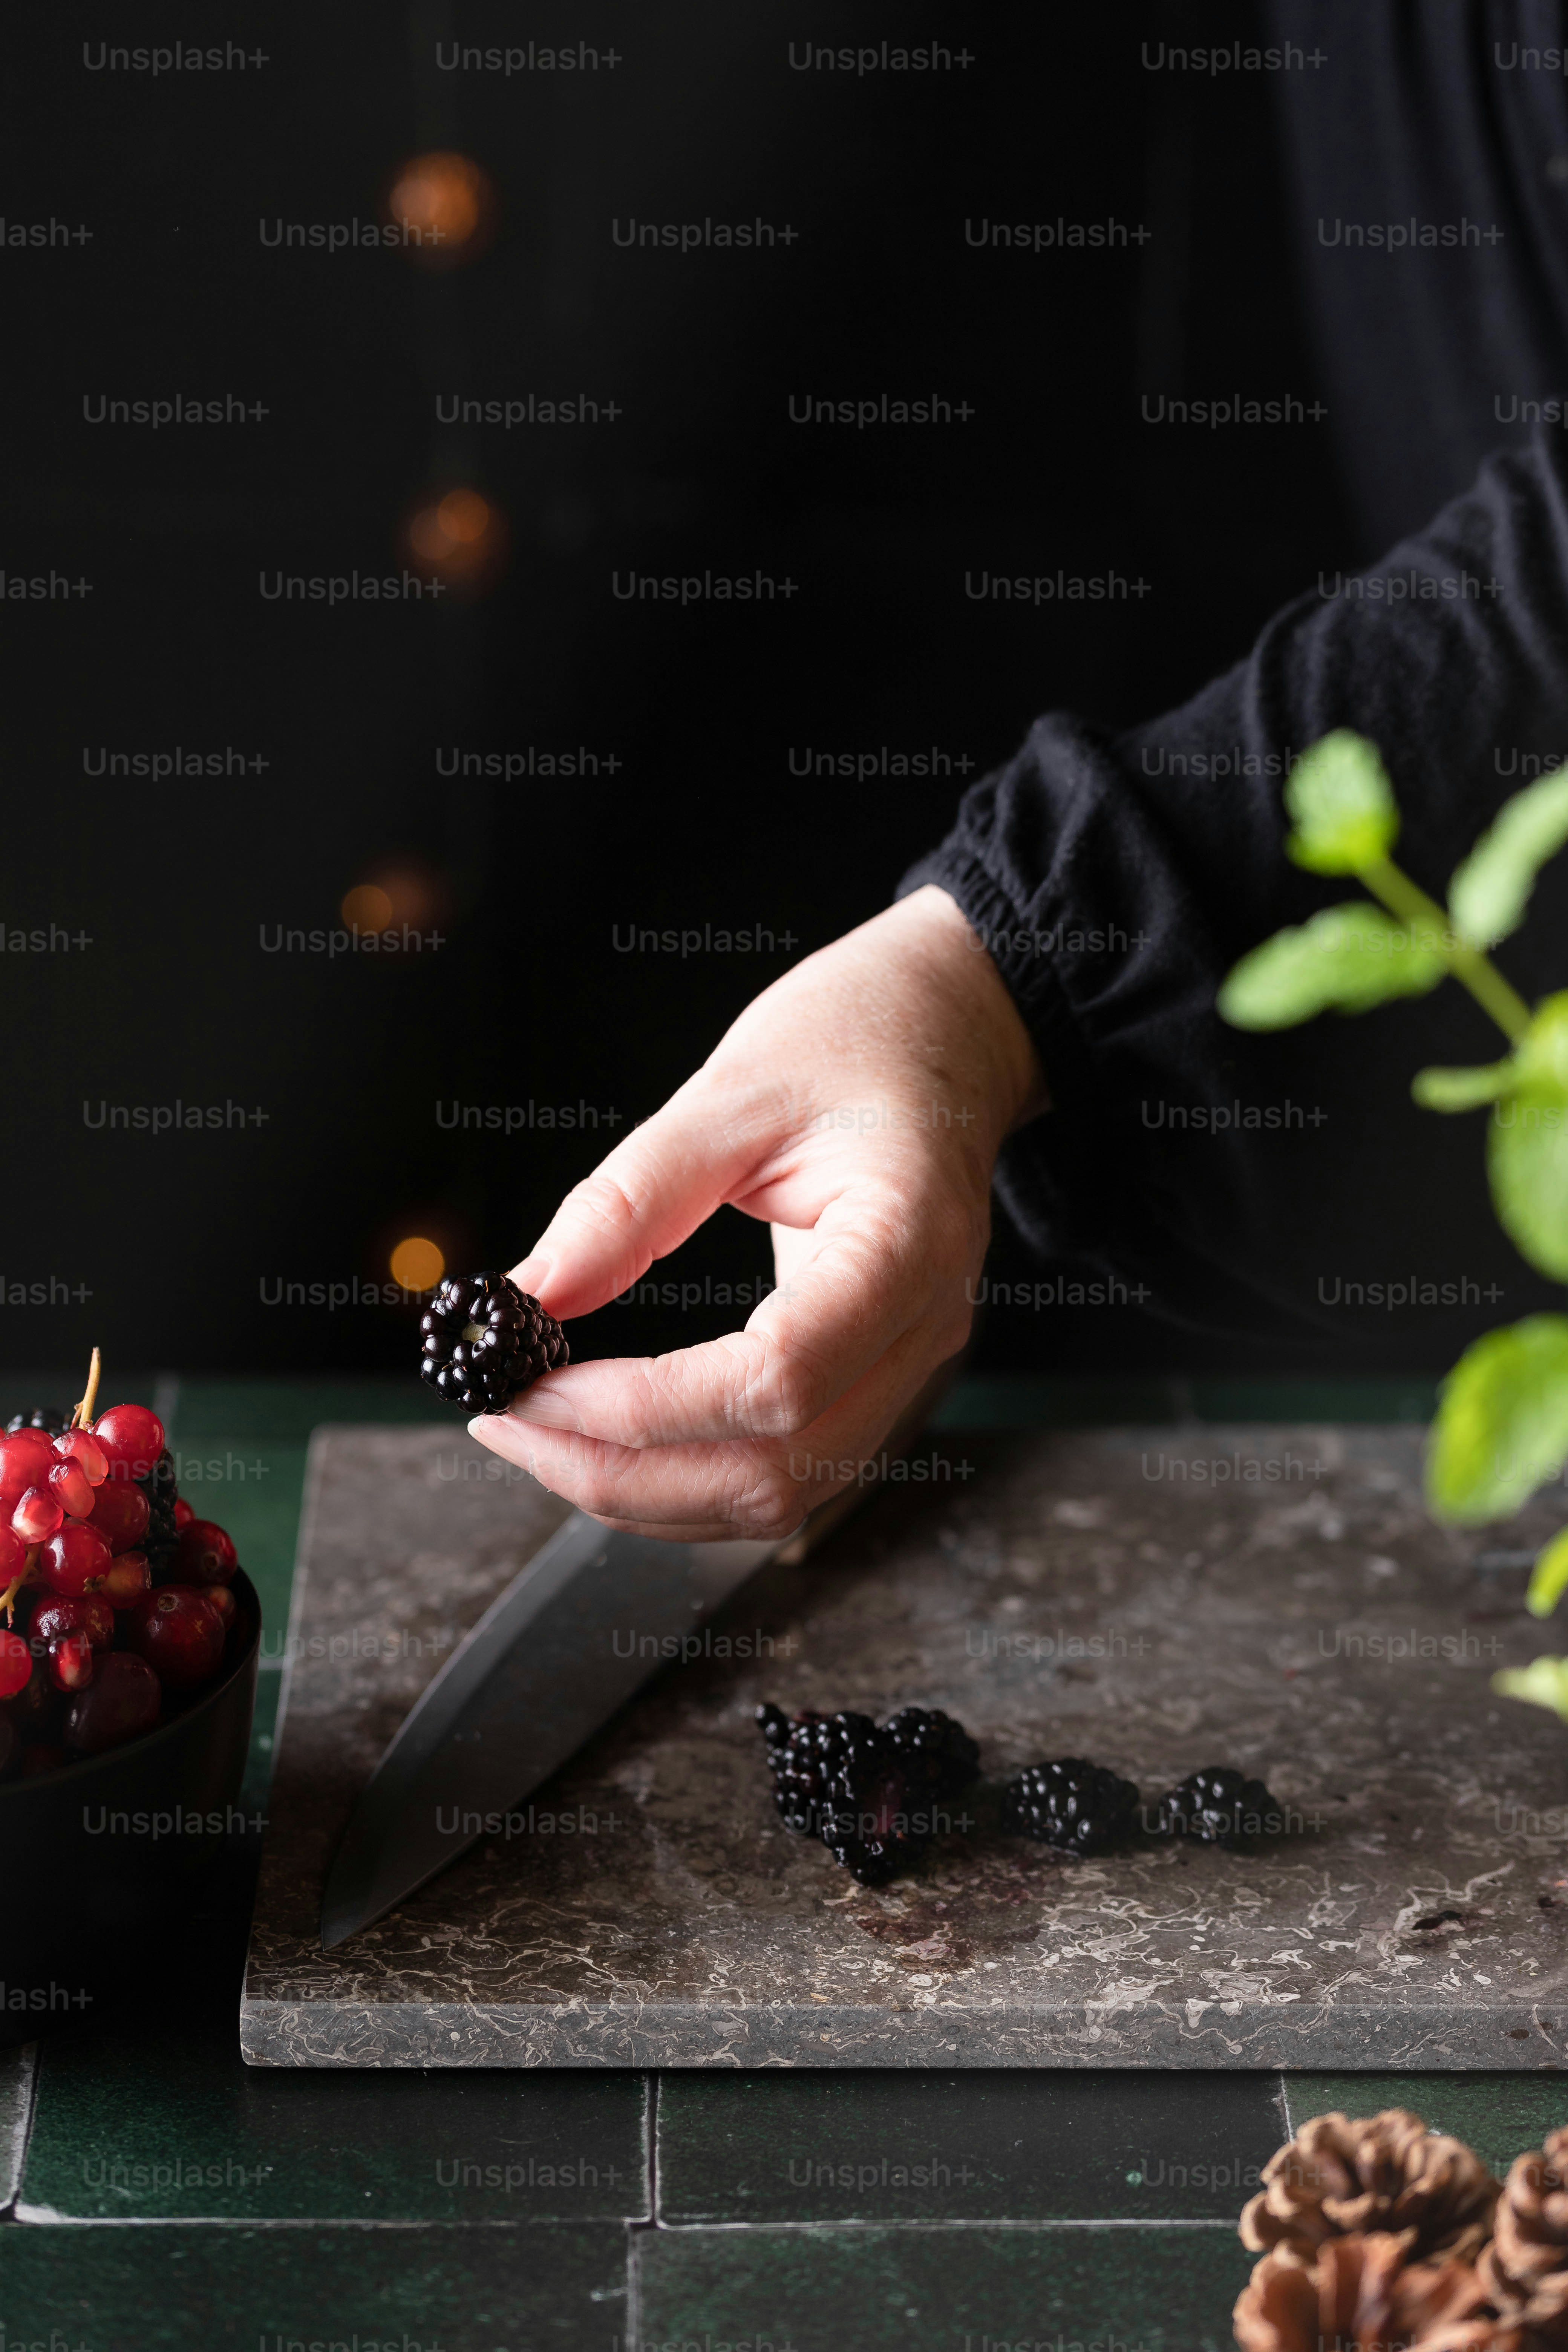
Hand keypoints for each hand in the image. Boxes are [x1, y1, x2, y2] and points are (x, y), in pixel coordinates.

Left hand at [468, 885, 1046, 1538]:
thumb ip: (631, 1199)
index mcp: (905, 1247)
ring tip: (541, 1437)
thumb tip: (533, 1292)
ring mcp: (907, 1369)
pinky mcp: (875, 1383)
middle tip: (507, 1425)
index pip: (775, 1381)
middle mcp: (922, 1331)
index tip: (536, 1389)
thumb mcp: (733, 1091)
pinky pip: (783, 1474)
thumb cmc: (861, 1040)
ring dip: (645, 1491)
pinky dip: (685, 1478)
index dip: (643, 1410)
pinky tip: (610, 1440)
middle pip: (774, 1473)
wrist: (946, 1033)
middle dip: (621, 1472)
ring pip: (776, 1498)